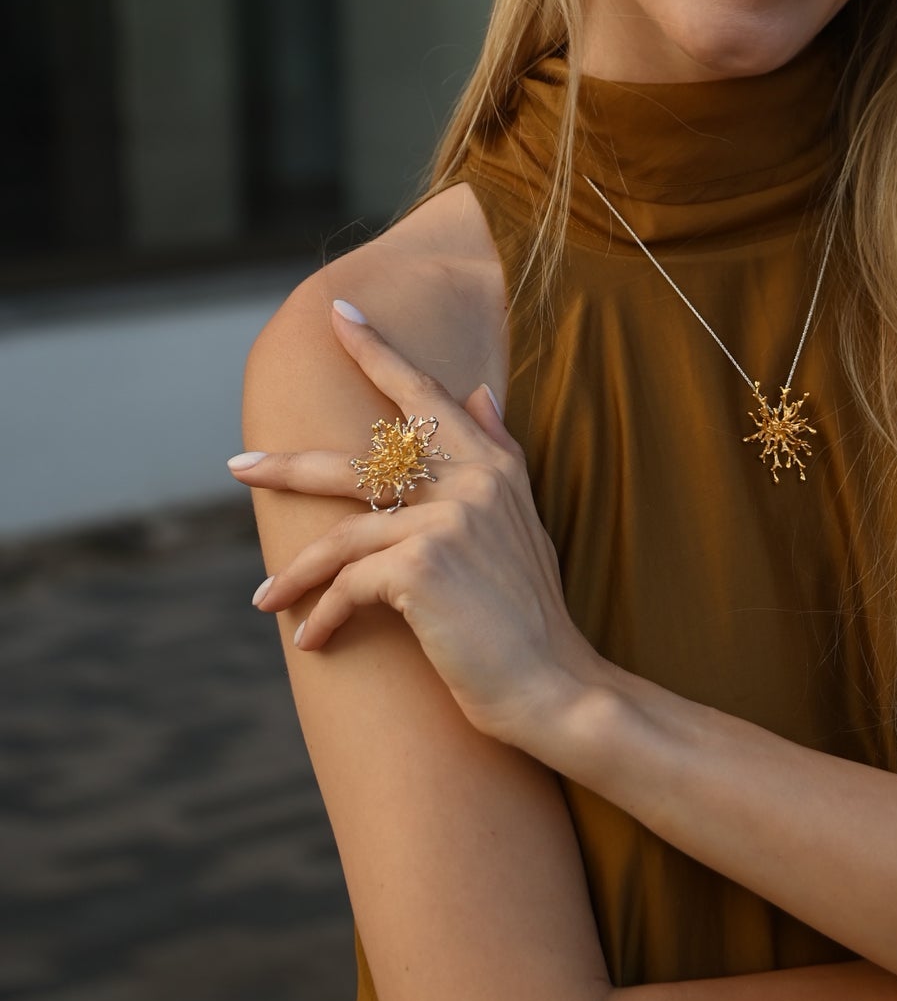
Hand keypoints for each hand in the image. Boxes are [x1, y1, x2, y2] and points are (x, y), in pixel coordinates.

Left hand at [235, 300, 602, 744]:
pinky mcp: (421, 565)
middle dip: (290, 464)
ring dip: (297, 573)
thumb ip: (498, 455)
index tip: (338, 313)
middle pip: (361, 460)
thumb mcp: (522, 524)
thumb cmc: (532, 616)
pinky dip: (326, 614)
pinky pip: (350, 584)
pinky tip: (313, 640)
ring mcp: (446, 519)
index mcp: (493, 466)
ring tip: (265, 600)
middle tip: (238, 465)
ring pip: (343, 533)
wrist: (555, 687)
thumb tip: (481, 392)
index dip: (379, 352)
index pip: (426, 394)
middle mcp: (472, 481)